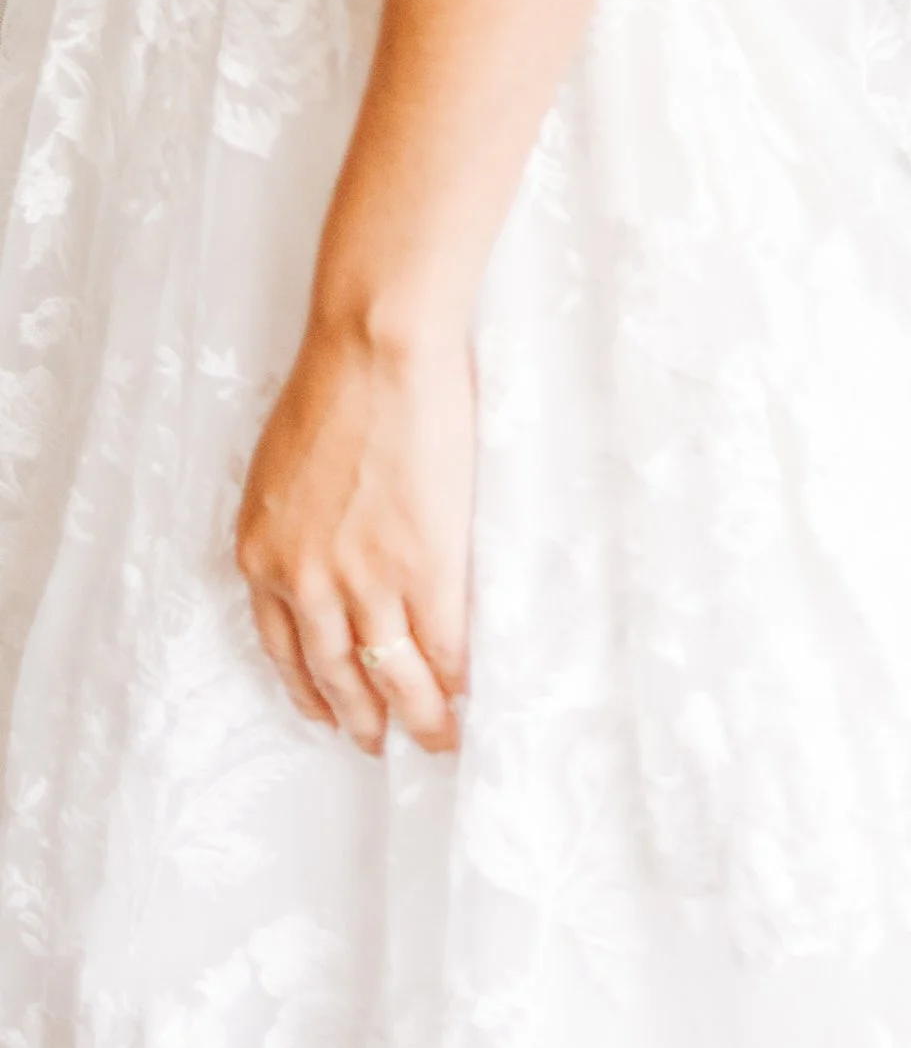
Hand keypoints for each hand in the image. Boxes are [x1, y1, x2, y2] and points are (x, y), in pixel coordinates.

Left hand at [236, 309, 470, 754]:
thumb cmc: (335, 382)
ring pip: (390, 674)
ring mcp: (364, 582)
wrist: (375, 348)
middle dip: (361, 717)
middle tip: (380, 742)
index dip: (309, 688)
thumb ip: (298, 524)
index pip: (283, 650)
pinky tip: (468, 689)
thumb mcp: (284, 469)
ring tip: (434, 737)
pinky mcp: (423, 567)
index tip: (327, 709)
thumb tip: (329, 549)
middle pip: (335, 675)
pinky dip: (455, 673)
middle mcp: (304, 584)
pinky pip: (441, 644)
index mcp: (263, 556)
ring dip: (415, 714)